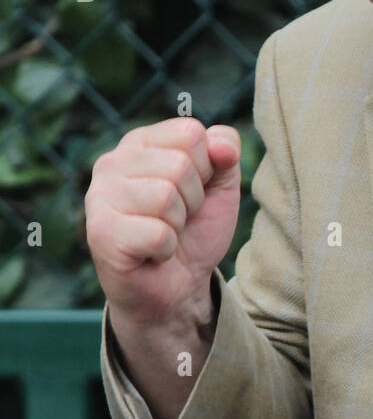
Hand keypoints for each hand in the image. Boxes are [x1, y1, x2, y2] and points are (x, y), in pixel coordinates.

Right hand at [85, 117, 240, 322]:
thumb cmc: (195, 229)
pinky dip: (167, 249)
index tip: (192, 190)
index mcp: (141, 142)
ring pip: (166, 198)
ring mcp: (100, 196)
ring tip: (165, 232)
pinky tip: (152, 252)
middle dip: (193, 199)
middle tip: (178, 218)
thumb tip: (221, 146)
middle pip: (180, 165)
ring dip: (179, 224)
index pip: (190, 133)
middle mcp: (113, 162)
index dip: (206, 167)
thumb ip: (225, 152)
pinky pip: (158, 234)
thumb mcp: (222, 185)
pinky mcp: (100, 233)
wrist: (178, 285)